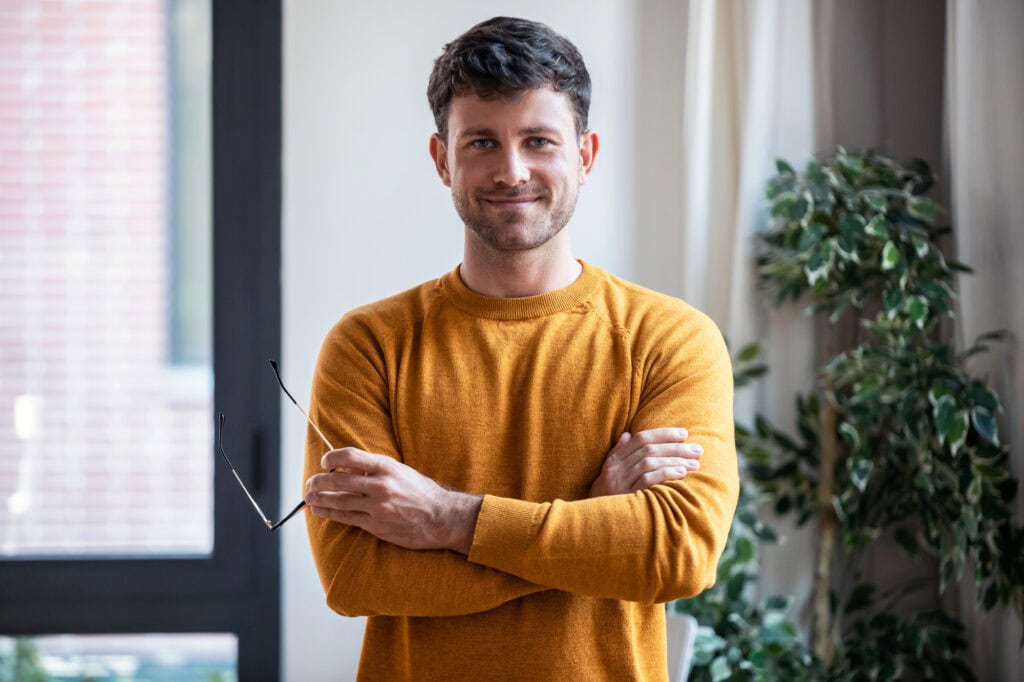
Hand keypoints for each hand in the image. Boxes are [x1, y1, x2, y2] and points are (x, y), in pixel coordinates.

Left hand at [305, 448, 481, 553]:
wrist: (442, 517)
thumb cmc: (422, 492)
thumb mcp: (400, 471)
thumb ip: (374, 469)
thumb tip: (347, 469)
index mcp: (386, 467)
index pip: (349, 456)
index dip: (331, 458)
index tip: (325, 462)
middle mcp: (380, 486)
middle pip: (337, 481)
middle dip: (318, 481)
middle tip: (311, 483)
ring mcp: (377, 507)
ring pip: (338, 501)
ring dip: (319, 499)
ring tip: (309, 497)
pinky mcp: (376, 526)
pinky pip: (347, 518)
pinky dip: (330, 513)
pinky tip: (320, 510)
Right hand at [589, 428, 701, 496]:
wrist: (593, 522)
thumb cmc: (606, 497)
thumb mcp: (609, 474)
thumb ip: (618, 453)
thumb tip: (628, 434)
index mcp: (614, 460)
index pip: (640, 439)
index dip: (663, 434)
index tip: (684, 434)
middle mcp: (616, 469)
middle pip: (649, 450)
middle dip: (676, 447)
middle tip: (697, 449)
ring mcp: (620, 483)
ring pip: (650, 463)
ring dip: (675, 460)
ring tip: (694, 463)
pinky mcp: (627, 497)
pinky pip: (648, 480)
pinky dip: (666, 473)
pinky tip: (681, 473)